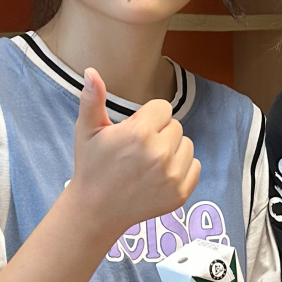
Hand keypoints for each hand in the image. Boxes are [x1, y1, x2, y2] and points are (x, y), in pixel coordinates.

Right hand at [68, 67, 200, 238]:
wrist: (96, 210)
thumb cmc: (91, 167)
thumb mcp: (86, 130)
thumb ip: (92, 99)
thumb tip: (90, 71)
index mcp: (139, 133)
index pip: (163, 108)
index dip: (148, 118)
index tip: (134, 131)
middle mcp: (159, 153)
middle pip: (175, 126)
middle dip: (159, 133)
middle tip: (138, 150)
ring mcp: (172, 175)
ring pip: (187, 145)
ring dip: (172, 150)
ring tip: (149, 162)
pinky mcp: (180, 193)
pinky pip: (195, 166)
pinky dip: (182, 168)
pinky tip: (160, 175)